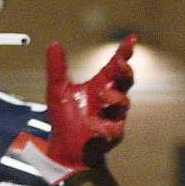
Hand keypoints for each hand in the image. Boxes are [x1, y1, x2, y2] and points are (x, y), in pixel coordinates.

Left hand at [42, 35, 136, 179]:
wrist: (65, 146)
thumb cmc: (65, 117)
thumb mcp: (57, 90)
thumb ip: (57, 69)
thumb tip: (53, 44)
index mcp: (99, 85)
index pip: (114, 67)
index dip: (124, 53)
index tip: (131, 39)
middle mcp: (110, 99)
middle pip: (126, 81)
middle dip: (125, 71)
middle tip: (119, 63)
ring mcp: (114, 116)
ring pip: (124, 103)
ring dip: (115, 97)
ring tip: (101, 94)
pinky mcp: (112, 135)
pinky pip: (115, 129)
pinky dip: (107, 127)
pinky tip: (98, 127)